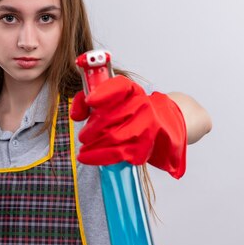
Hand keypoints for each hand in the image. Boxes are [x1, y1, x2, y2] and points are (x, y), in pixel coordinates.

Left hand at [70, 75, 185, 178]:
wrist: (166, 124)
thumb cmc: (133, 111)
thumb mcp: (113, 100)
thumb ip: (86, 101)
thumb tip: (76, 115)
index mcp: (131, 90)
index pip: (119, 86)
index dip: (103, 92)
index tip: (90, 100)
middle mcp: (142, 105)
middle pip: (108, 118)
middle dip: (90, 131)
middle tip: (83, 137)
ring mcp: (147, 126)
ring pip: (114, 139)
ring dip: (94, 149)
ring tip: (84, 153)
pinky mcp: (148, 146)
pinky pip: (122, 154)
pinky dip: (105, 158)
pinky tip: (97, 158)